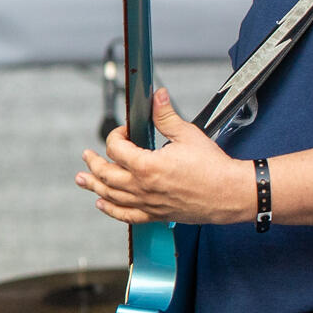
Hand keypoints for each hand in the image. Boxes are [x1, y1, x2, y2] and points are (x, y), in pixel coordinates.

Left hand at [77, 88, 254, 225]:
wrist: (230, 194)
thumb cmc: (213, 168)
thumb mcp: (188, 134)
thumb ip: (166, 116)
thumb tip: (157, 97)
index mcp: (147, 166)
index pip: (116, 149)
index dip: (115, 136)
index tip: (123, 132)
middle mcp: (142, 187)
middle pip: (106, 175)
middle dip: (93, 163)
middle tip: (86, 156)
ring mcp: (148, 203)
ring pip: (111, 196)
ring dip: (93, 186)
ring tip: (82, 179)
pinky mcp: (156, 215)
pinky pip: (127, 216)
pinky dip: (111, 210)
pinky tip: (102, 204)